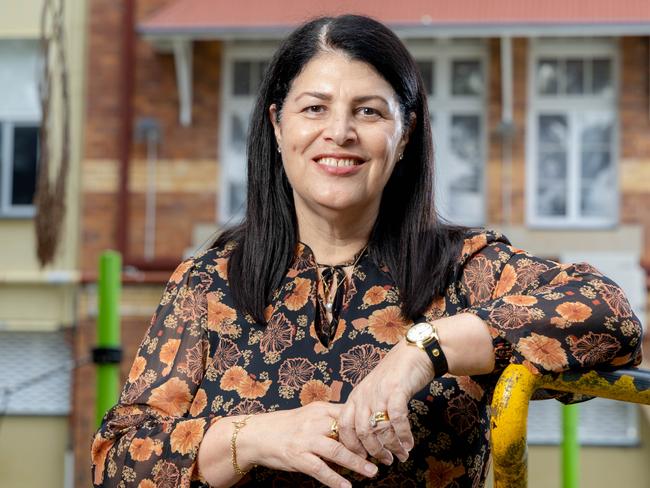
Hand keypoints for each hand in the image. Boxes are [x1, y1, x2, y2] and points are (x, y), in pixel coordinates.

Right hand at [237, 401, 378, 487]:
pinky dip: (335, 479)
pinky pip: (320, 469)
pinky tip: (347, 487)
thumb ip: (330, 420)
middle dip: (369, 446)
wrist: (256, 434)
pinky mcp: (297, 456)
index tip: (385, 436)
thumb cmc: (286, 427)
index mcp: (321, 409)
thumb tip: (356, 429)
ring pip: (338, 451)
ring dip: (357, 463)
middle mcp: (315, 421)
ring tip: (372, 472)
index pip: (351, 415)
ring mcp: (306, 439)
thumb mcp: (309, 415)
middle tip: (385, 456)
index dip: (369, 426)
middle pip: (348, 433)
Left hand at [337, 339, 433, 464]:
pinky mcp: (396, 390)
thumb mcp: (374, 391)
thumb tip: (368, 437)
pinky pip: (397, 419)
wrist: (413, 353)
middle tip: (386, 461)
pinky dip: (403, 435)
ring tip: (401, 455)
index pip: (344, 425)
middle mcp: (364, 395)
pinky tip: (409, 443)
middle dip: (374, 451)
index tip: (362, 457)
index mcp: (355, 396)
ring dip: (392, 446)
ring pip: (379, 428)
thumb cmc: (395, 375)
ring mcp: (379, 392)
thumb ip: (368, 409)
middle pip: (361, 431)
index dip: (351, 445)